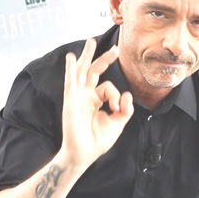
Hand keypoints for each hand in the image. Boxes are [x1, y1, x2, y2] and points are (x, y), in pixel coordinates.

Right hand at [61, 38, 133, 168]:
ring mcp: (77, 97)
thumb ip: (125, 109)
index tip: (117, 108)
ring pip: (82, 72)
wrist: (83, 155)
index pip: (108, 87)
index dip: (116, 95)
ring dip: (87, 57)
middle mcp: (85, 96)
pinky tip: (71, 58)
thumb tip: (128, 94)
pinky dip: (71, 69)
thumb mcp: (117, 123)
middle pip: (94, 72)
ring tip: (91, 42)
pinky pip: (71, 82)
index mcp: (95, 100)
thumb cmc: (96, 141)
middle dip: (104, 59)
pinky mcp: (71, 101)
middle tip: (116, 49)